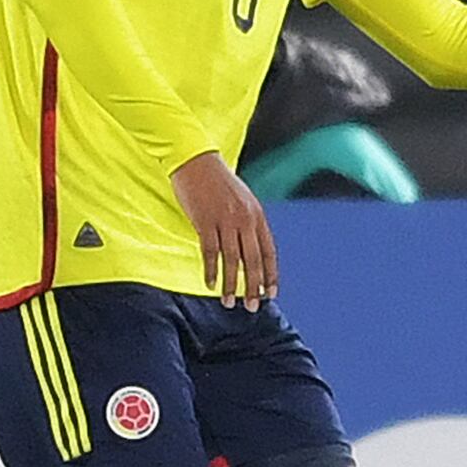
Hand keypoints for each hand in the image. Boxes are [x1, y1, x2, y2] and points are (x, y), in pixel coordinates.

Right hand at [169, 150, 276, 309]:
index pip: (268, 251)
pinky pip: (210, 251)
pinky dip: (211, 270)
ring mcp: (225, 220)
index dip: (270, 274)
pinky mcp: (205, 220)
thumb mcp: (242, 201)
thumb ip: (248, 224)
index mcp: (257, 215)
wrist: (196, 160)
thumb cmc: (218, 182)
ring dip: (230, 284)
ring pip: (232, 260)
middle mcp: (244, 219)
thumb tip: (250, 251)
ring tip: (228, 302)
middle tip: (253, 306)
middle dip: (253, 286)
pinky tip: (210, 283)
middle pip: (252, 260)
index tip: (271, 294)